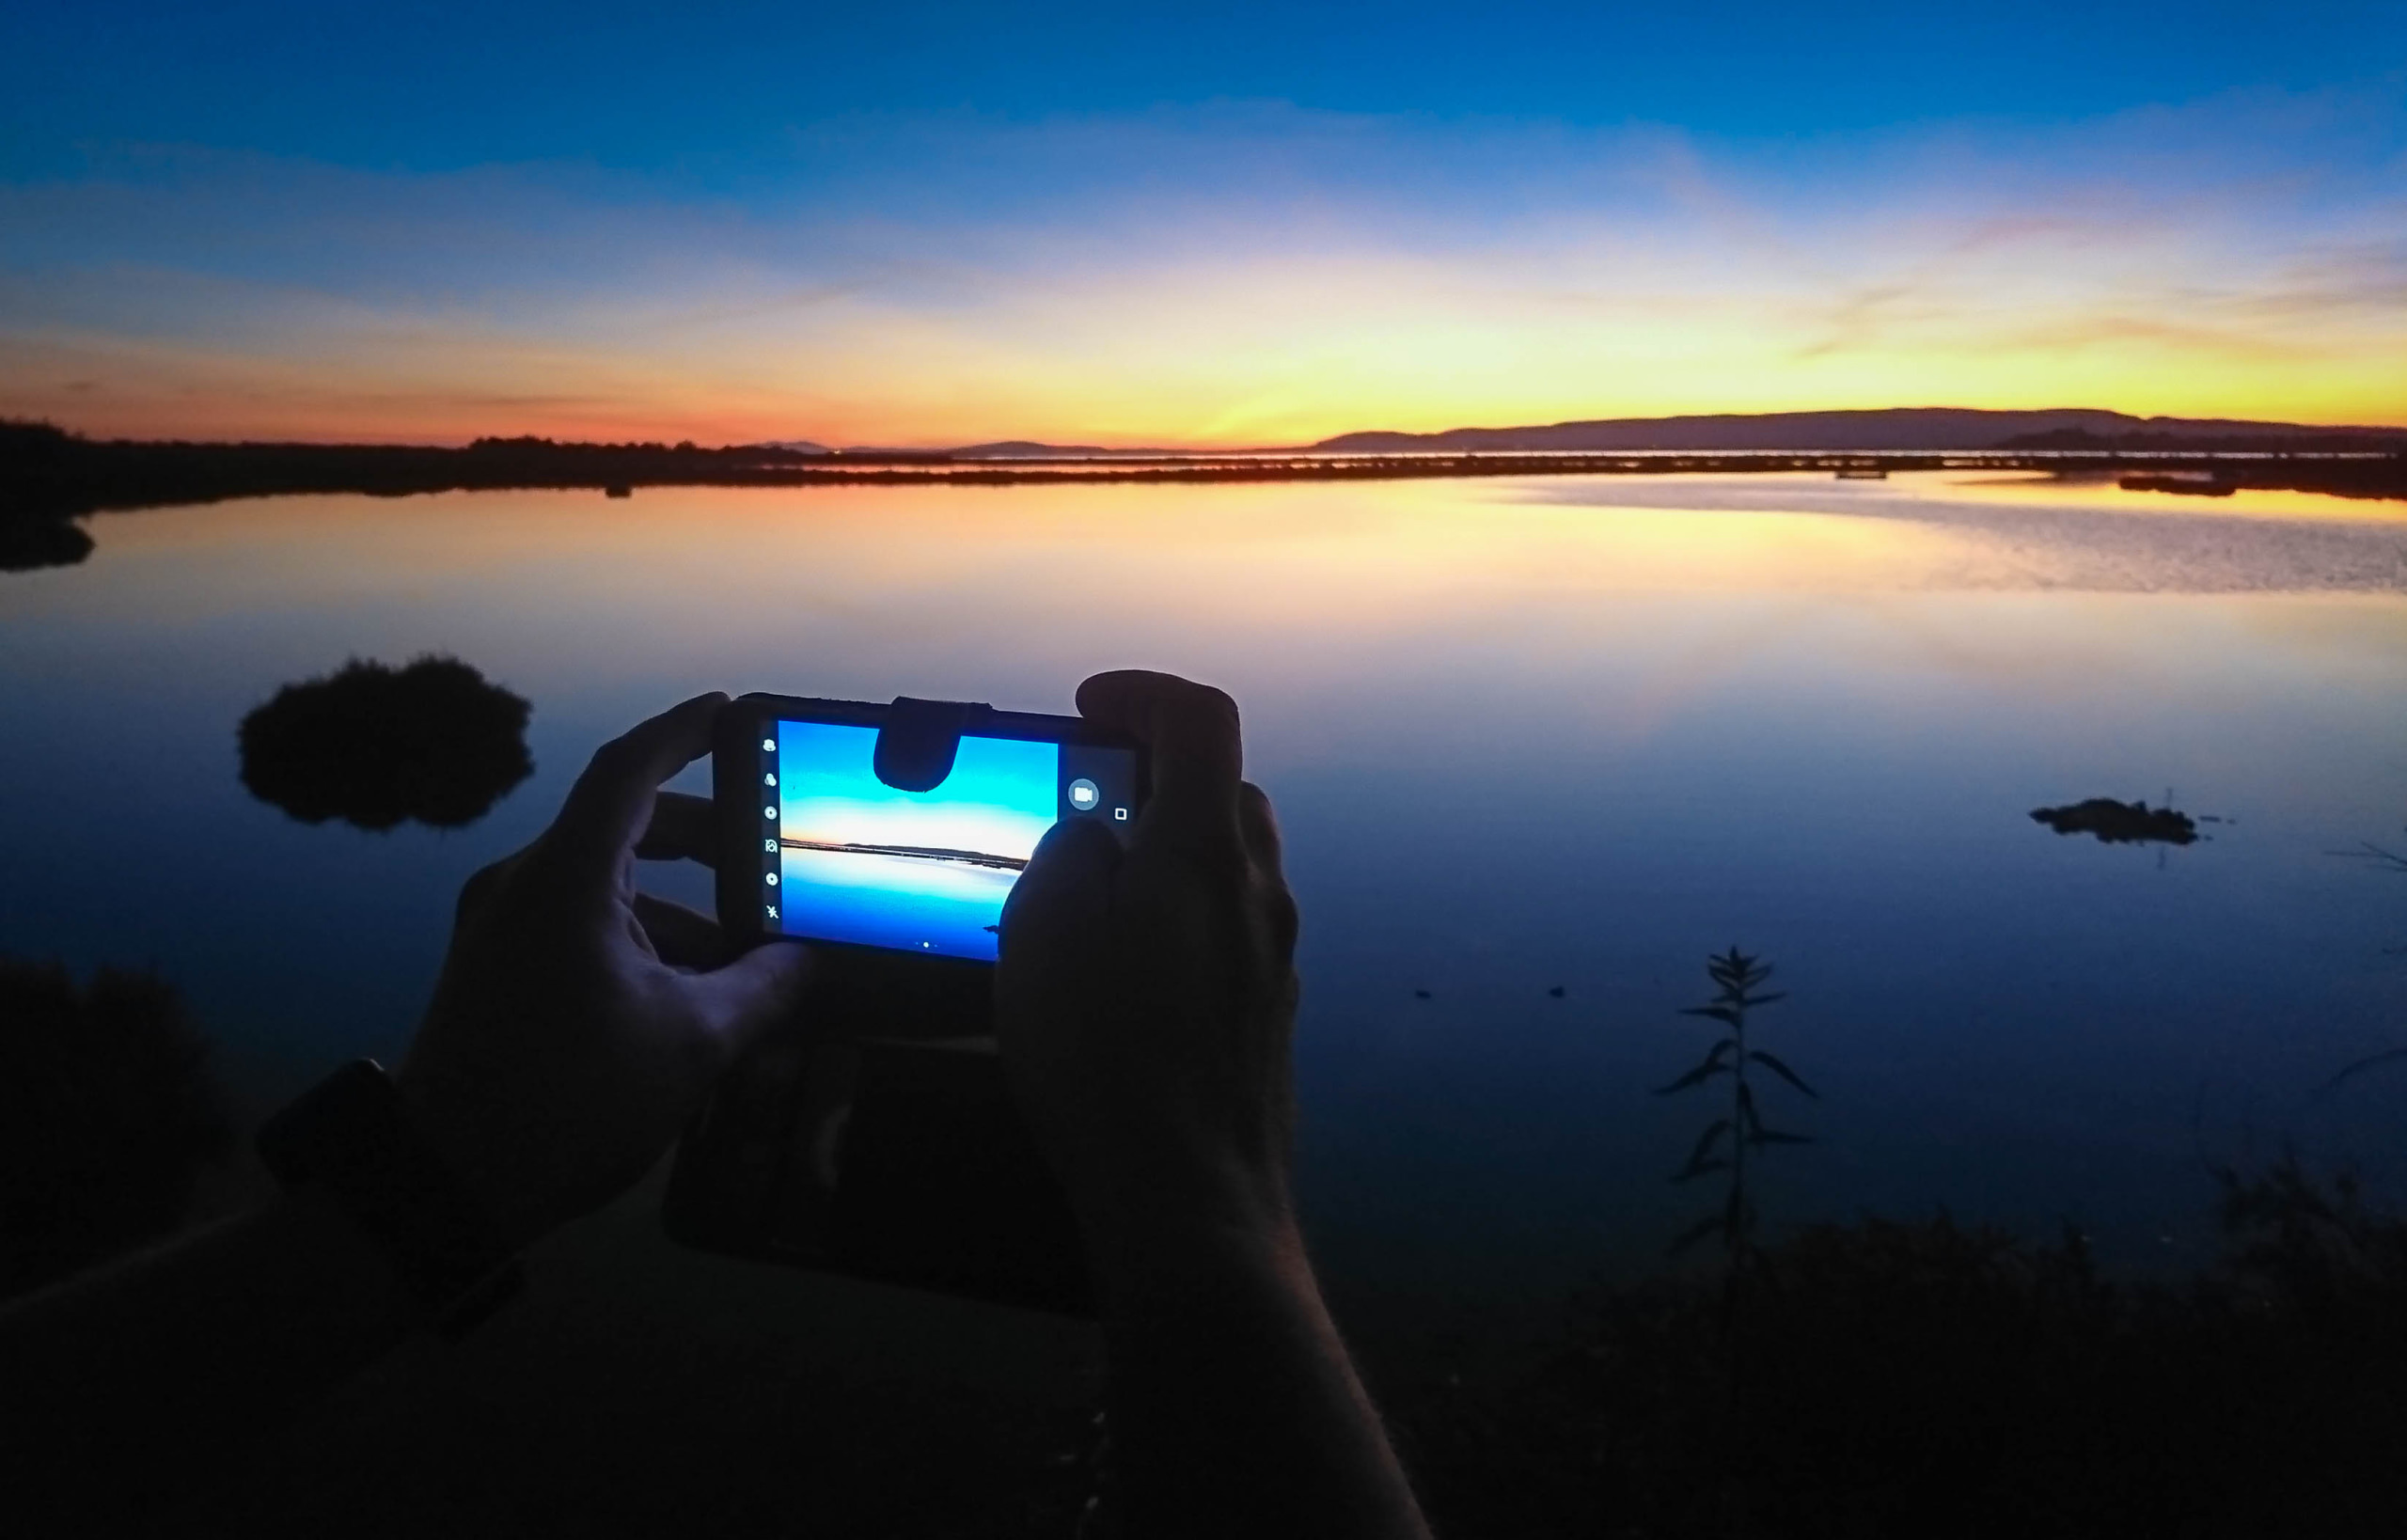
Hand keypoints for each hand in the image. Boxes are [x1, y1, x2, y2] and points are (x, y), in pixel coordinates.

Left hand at [395, 693, 811, 1253]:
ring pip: (606, 886)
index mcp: (569, 880)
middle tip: (769, 850)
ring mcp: (503, 931)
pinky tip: (691, 993)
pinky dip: (641, 939)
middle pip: (624, 827)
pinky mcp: (496, 974)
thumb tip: (810, 962)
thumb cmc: (568, 1098)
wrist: (444, 1181)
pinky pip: (581, 928)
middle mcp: (526, 888)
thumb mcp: (692, 1043)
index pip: (630, 770)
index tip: (731, 713)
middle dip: (705, 836)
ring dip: (680, 905)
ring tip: (750, 950)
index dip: (684, 733)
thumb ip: (763, 988)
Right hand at [995, 671, 1301, 1269]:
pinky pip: (1225, 937)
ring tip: (1089, 898)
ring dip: (1167, 856)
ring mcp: (1272, 960)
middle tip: (1082, 802)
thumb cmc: (1106, 1061)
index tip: (1090, 706)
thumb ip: (1069, 852)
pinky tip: (1121, 979)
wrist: (1188, 1199)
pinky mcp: (1266, 1018)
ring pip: (1228, 869)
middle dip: (1155, 777)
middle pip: (1225, 793)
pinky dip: (1178, 923)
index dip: (1143, 693)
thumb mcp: (1043, 930)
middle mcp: (1258, 895)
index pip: (1201, 721)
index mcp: (1206, 853)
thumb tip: (1096, 833)